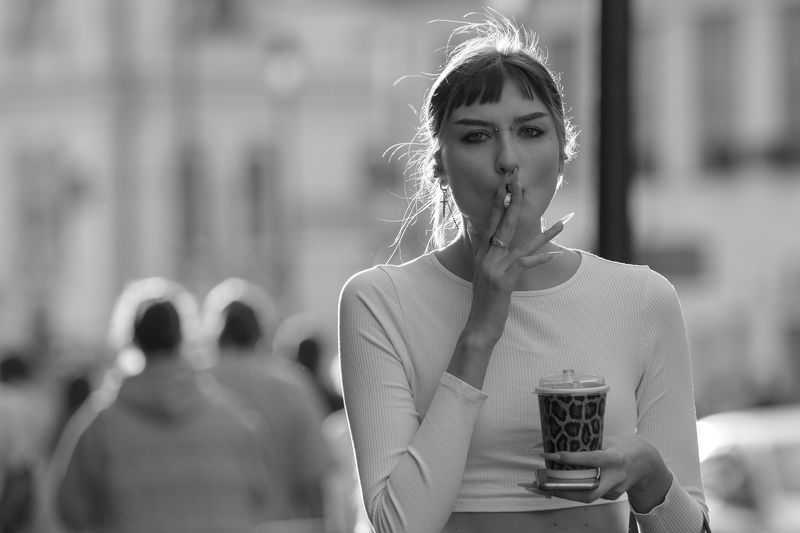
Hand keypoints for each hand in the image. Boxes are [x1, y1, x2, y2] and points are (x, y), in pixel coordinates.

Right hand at [464, 172, 566, 341]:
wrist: (478, 326)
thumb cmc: (485, 302)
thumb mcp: (485, 276)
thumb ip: (491, 258)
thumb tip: (499, 244)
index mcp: (481, 253)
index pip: (492, 221)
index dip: (499, 201)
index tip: (507, 184)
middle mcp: (486, 257)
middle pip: (503, 223)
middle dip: (513, 202)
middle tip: (521, 182)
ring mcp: (494, 268)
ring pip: (522, 243)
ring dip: (545, 234)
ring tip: (562, 224)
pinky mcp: (503, 281)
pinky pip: (525, 264)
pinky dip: (541, 259)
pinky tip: (555, 255)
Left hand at [523, 436, 672, 511]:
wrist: (648, 463)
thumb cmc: (627, 447)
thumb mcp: (611, 439)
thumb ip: (591, 441)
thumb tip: (563, 437)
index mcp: (615, 458)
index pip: (591, 459)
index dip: (570, 459)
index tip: (551, 455)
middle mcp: (616, 478)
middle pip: (588, 492)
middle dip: (564, 490)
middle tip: (544, 484)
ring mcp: (615, 490)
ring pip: (587, 496)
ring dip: (565, 492)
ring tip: (543, 486)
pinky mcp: (612, 496)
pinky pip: (590, 495)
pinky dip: (575, 491)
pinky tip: (559, 486)